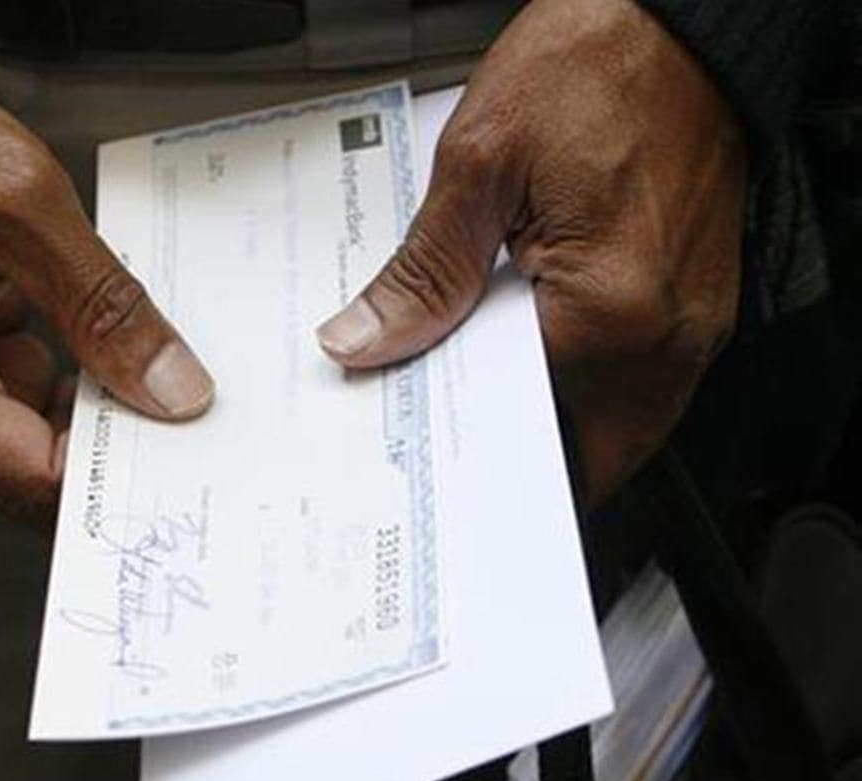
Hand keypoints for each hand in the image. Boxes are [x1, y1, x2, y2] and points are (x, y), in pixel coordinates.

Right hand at [0, 14, 213, 521]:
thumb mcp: (26, 210)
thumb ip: (104, 308)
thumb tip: (169, 389)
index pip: (26, 475)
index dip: (111, 471)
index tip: (184, 449)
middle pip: (27, 471)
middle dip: (108, 447)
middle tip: (189, 415)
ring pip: (31, 440)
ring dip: (95, 411)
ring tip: (157, 371)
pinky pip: (23, 399)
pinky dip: (72, 381)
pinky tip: (110, 347)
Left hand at [316, 0, 745, 506]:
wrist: (679, 20)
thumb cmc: (597, 65)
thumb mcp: (480, 164)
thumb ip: (423, 274)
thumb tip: (365, 340)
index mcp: (609, 311)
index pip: (510, 422)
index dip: (454, 434)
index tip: (416, 430)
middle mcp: (668, 336)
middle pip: (578, 448)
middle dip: (509, 449)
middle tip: (452, 416)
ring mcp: (696, 328)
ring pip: (617, 429)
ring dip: (554, 421)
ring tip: (493, 378)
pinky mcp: (703, 309)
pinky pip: (643, 386)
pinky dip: (589, 386)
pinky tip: (542, 348)